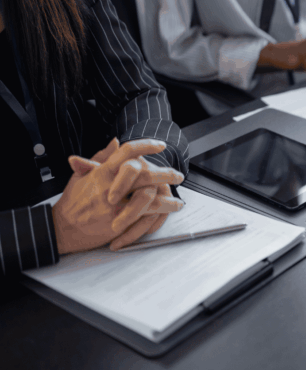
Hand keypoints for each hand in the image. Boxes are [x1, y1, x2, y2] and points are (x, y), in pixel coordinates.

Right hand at [53, 139, 184, 253]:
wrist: (61, 227)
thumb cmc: (73, 201)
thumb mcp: (82, 175)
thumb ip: (101, 158)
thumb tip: (116, 142)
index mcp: (103, 172)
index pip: (128, 152)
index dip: (147, 145)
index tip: (161, 145)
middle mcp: (110, 186)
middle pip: (145, 174)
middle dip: (166, 174)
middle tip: (178, 175)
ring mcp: (115, 205)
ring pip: (150, 198)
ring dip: (168, 199)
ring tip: (178, 200)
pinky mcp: (118, 221)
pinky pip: (145, 215)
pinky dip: (160, 213)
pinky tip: (168, 211)